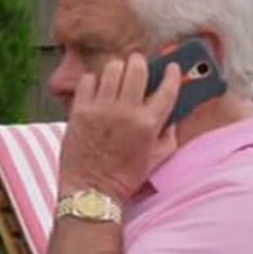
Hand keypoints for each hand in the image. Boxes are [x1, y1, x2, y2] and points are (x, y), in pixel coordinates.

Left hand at [57, 54, 181, 204]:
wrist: (91, 190)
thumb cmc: (125, 177)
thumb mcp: (157, 158)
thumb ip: (168, 133)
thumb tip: (172, 112)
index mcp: (149, 124)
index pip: (167, 88)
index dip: (173, 73)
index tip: (172, 67)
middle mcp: (126, 112)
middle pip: (137, 68)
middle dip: (140, 63)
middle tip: (139, 65)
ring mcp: (101, 109)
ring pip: (112, 69)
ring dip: (118, 69)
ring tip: (118, 76)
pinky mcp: (80, 109)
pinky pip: (88, 80)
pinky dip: (94, 81)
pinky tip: (97, 89)